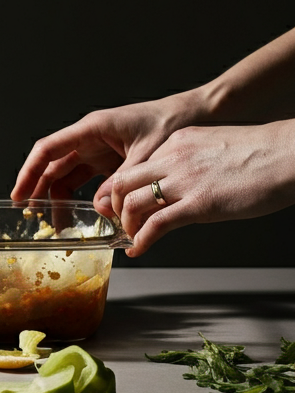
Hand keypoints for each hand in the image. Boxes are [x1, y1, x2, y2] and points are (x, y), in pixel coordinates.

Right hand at [11, 91, 205, 204]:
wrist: (200, 113)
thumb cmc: (174, 121)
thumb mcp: (147, 155)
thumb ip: (121, 183)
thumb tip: (99, 208)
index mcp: (93, 128)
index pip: (48, 150)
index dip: (29, 173)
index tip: (18, 194)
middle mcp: (91, 139)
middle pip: (54, 166)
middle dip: (40, 192)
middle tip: (34, 218)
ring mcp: (100, 150)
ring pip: (69, 177)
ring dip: (63, 201)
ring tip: (63, 226)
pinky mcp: (112, 161)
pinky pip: (89, 182)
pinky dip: (86, 200)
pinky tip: (88, 217)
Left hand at [107, 120, 294, 255]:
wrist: (289, 154)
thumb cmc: (262, 153)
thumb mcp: (213, 148)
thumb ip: (190, 163)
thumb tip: (180, 184)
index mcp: (176, 143)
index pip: (136, 167)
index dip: (125, 189)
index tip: (123, 204)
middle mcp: (172, 159)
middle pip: (121, 182)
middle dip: (113, 206)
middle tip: (119, 221)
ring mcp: (184, 181)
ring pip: (131, 203)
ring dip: (125, 225)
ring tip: (130, 237)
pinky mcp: (199, 204)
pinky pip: (156, 225)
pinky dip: (141, 240)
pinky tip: (139, 249)